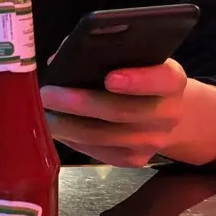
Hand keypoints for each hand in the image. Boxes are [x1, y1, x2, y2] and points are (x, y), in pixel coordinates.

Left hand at [40, 60, 215, 167]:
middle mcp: (168, 114)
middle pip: (122, 111)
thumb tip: (62, 58)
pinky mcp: (135, 161)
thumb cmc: (140, 76)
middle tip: (48, 94)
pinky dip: (72, 139)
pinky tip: (54, 127)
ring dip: (68, 125)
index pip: (163, 79)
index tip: (108, 77)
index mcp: (172, 81)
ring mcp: (153, 142)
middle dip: (81, 103)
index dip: (137, 80)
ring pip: (104, 135)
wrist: (166, 113)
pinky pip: (98, 152)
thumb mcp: (136, 59)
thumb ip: (109, 53)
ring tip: (43, 112)